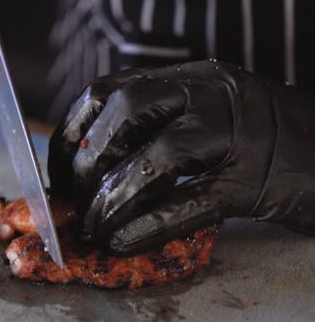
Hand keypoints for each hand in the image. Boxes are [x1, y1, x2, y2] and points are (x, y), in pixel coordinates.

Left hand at [48, 61, 314, 252]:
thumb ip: (160, 126)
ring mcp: (236, 137)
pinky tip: (122, 242)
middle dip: (86, 163)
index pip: (111, 90)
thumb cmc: (264, 143)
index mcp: (193, 80)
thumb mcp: (211, 114)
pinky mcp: (252, 184)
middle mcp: (212, 97)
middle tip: (75, 204)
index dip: (72, 132)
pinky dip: (147, 226)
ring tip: (95, 229)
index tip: (56, 170)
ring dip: (112, 197)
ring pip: (158, 158)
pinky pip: (189, 205)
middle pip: (127, 112)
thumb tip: (89, 167)